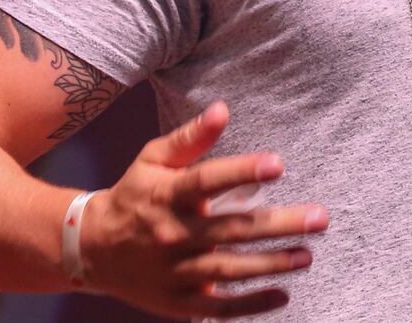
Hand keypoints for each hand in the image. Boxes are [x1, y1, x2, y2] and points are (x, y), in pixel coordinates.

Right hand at [79, 101, 327, 317]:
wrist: (91, 248)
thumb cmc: (134, 195)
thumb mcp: (153, 160)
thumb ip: (190, 138)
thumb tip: (223, 109)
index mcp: (167, 195)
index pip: (207, 181)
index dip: (242, 172)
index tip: (278, 164)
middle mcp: (172, 234)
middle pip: (230, 228)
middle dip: (278, 224)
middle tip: (319, 218)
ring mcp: (174, 272)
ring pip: (229, 269)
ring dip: (272, 264)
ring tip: (308, 255)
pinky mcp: (177, 302)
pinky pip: (218, 306)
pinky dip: (250, 304)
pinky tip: (282, 294)